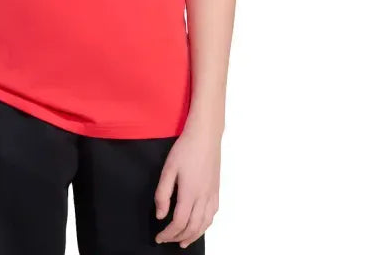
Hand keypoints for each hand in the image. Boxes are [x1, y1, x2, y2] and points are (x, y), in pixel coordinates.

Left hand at [154, 127, 220, 247]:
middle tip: (168, 240)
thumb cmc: (185, 149)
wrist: (205, 136)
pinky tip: (199, 225)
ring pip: (205, 224)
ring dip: (194, 235)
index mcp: (190, 193)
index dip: (168, 234)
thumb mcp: (168, 168)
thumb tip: (161, 215)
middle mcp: (203, 197)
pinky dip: (205, 225)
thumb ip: (163, 193)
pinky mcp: (217, 190)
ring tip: (183, 241)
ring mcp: (212, 194)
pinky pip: (213, 214)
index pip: (179, 222)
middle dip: (179, 237)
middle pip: (193, 227)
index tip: (159, 237)